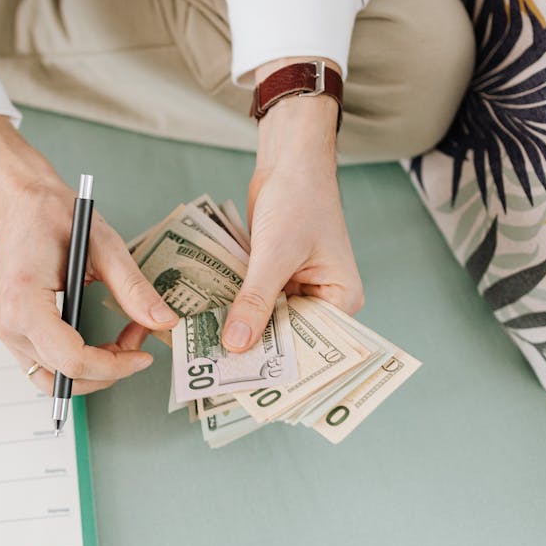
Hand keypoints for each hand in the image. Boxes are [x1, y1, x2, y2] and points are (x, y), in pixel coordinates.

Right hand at [0, 116, 178, 393]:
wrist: (22, 204)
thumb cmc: (53, 216)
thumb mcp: (103, 245)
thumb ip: (133, 288)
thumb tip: (164, 321)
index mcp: (24, 303)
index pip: (72, 360)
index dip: (114, 366)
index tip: (144, 355)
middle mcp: (9, 325)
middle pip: (65, 377)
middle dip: (110, 367)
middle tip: (138, 338)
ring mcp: (8, 333)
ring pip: (55, 381)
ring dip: (95, 371)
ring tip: (122, 342)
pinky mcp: (15, 333)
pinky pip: (47, 367)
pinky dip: (79, 364)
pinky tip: (100, 342)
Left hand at [221, 59, 363, 352]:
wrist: (289, 159)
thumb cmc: (299, 199)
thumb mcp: (275, 253)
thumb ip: (256, 300)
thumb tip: (236, 344)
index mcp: (341, 300)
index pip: (312, 347)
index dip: (279, 366)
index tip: (246, 387)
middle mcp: (323, 301)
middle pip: (287, 340)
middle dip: (254, 353)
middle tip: (217, 380)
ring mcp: (297, 292)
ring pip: (266, 324)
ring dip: (239, 334)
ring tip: (205, 360)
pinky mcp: (274, 280)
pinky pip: (253, 305)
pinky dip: (234, 311)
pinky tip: (206, 328)